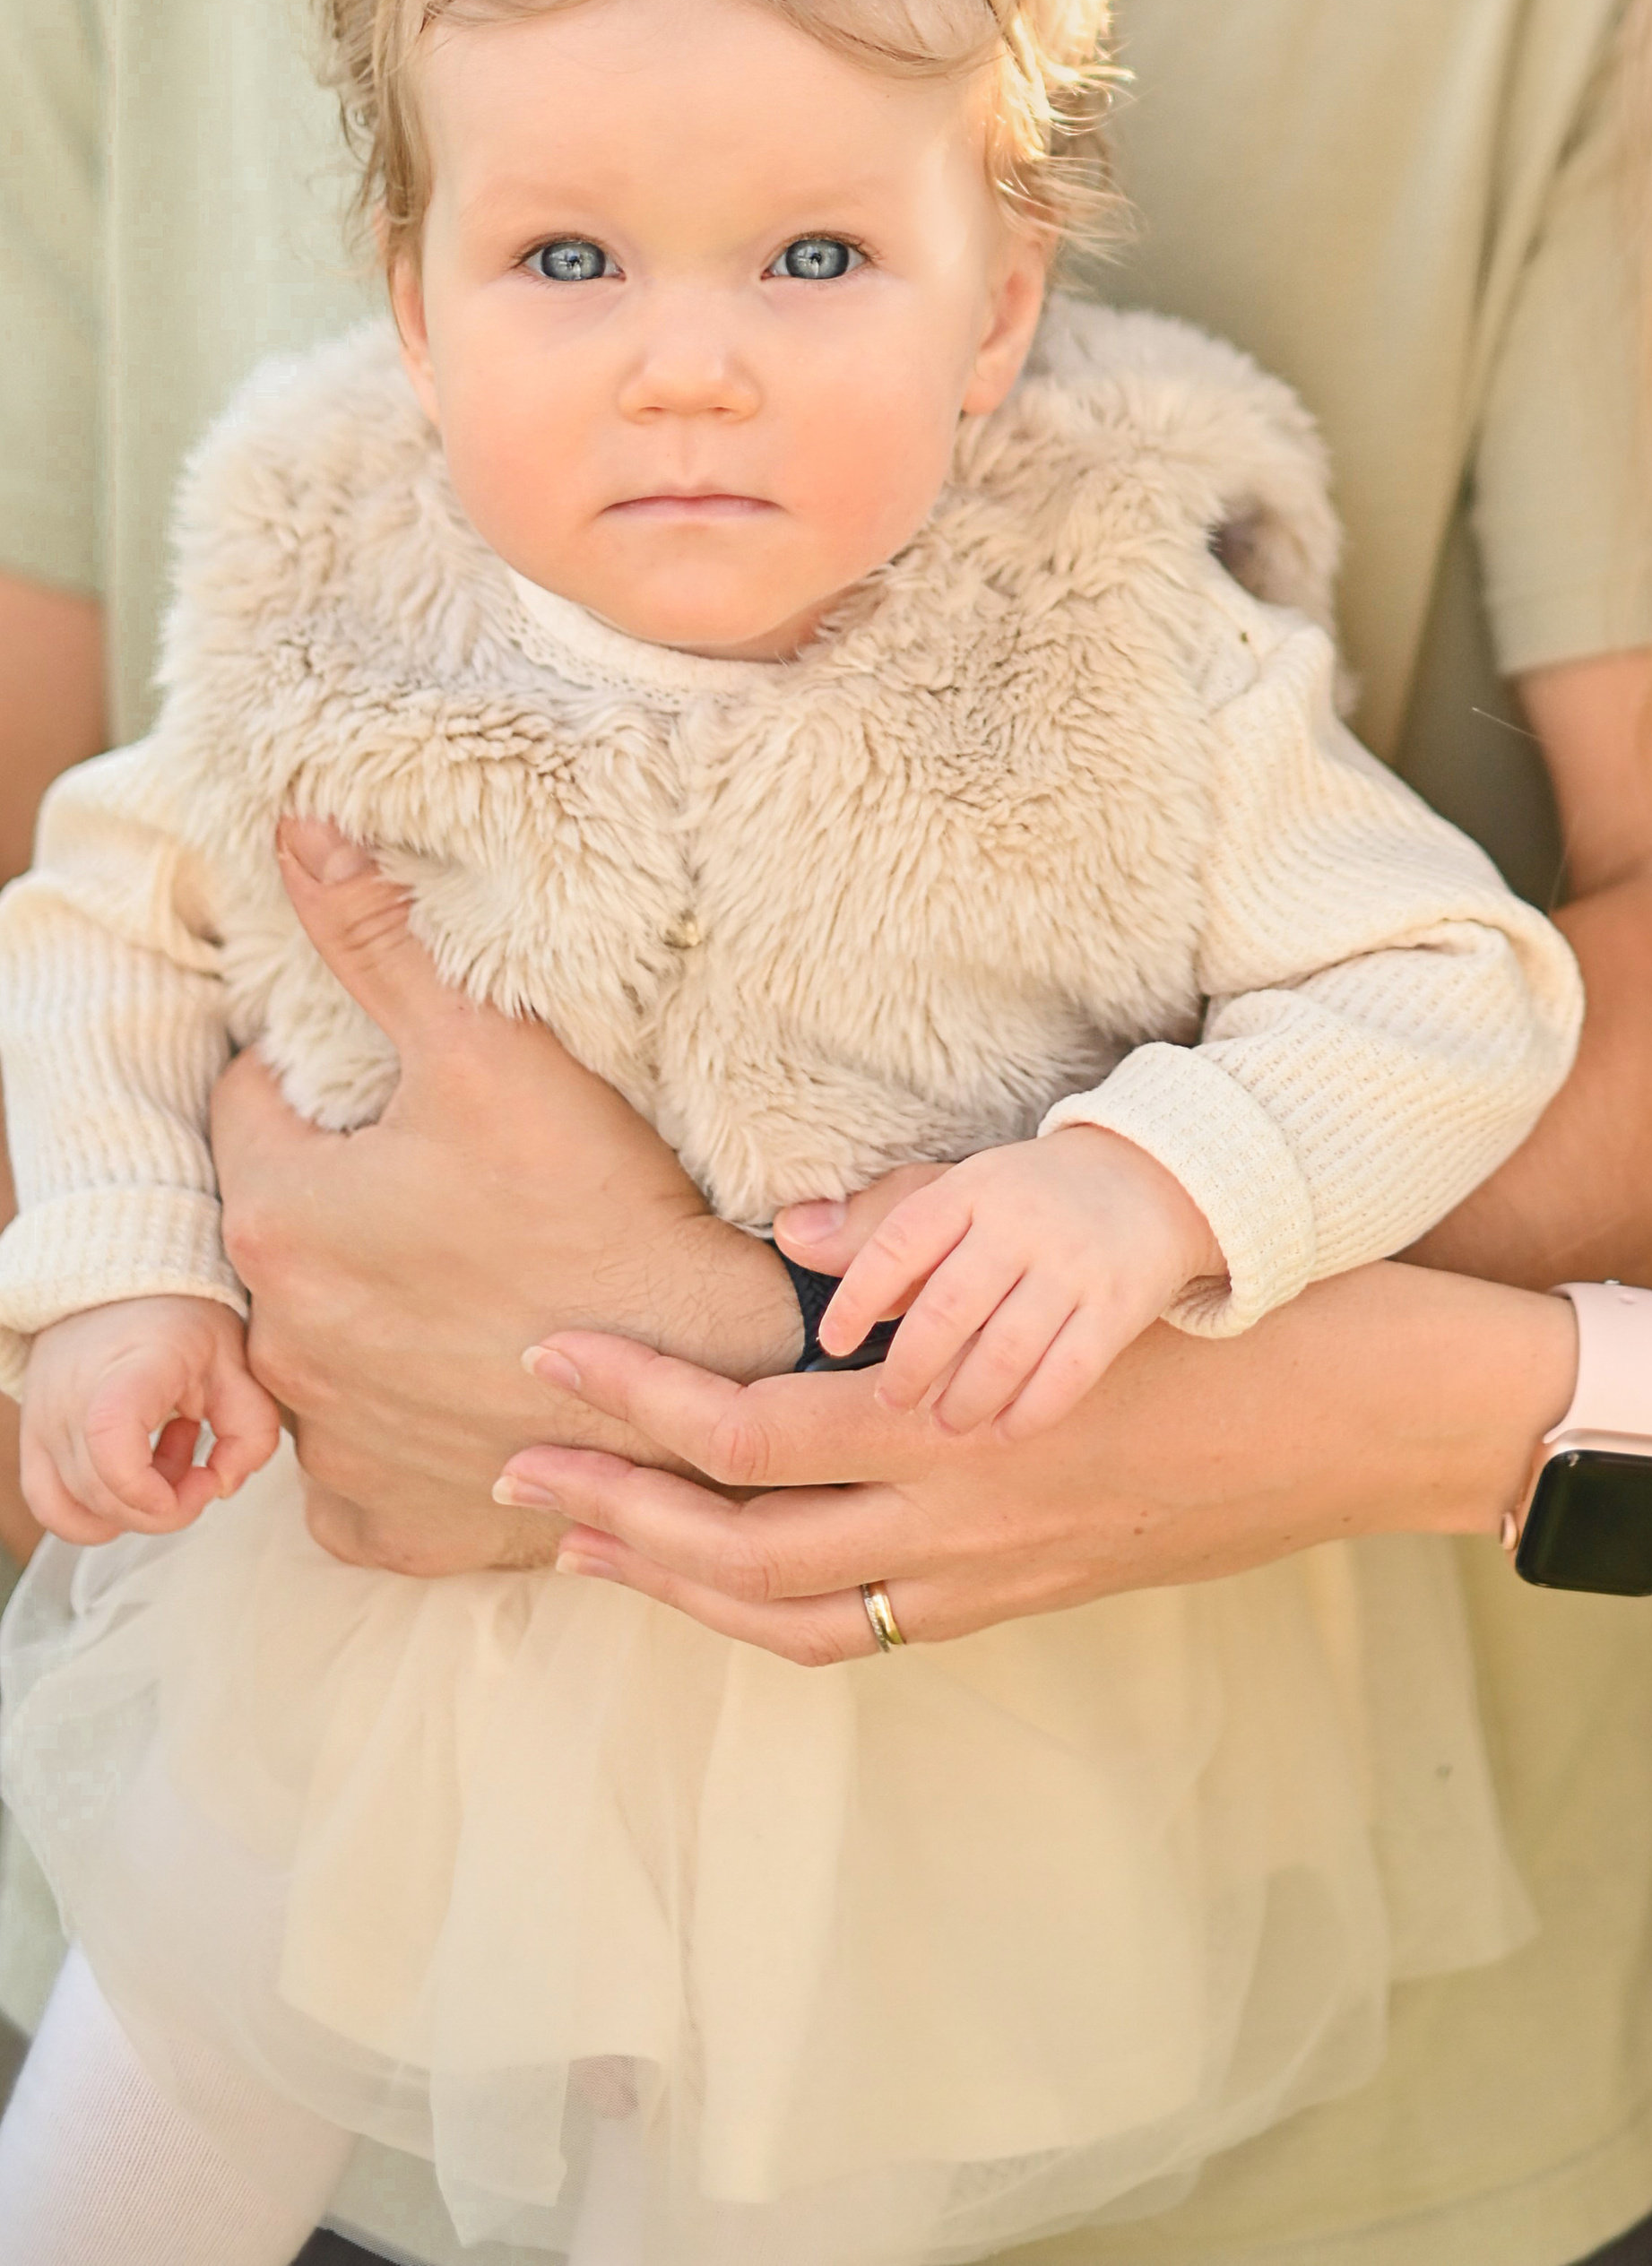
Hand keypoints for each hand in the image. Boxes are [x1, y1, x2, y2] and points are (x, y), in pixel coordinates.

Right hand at [20, 1297, 278, 1543]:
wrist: (120, 1291)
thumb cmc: (181, 1323)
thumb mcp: (236, 1362)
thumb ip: (251, 1428)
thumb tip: (223, 1486)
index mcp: (131, 1368)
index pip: (110, 1437)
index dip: (149, 1487)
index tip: (200, 1483)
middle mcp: (74, 1397)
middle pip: (103, 1492)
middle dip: (169, 1507)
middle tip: (205, 1473)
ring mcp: (45, 1421)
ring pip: (80, 1507)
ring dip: (137, 1508)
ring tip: (171, 1464)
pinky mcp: (34, 1439)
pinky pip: (51, 1507)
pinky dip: (97, 1516)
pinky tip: (135, 1482)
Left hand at [210, 821, 803, 1576]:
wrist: (703, 1377)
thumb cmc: (599, 1207)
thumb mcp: (490, 1051)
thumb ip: (378, 941)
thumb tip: (295, 831)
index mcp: (279, 1215)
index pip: (254, 1109)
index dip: (330, 1085)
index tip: (410, 1094)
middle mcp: (274, 1339)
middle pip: (285, 1231)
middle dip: (348, 1200)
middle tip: (456, 1182)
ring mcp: (324, 1438)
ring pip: (319, 1345)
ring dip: (372, 1310)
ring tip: (478, 1275)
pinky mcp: (379, 1513)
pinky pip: (362, 1458)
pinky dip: (403, 1422)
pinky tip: (475, 1377)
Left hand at [498, 1262, 1571, 1662]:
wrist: (1378, 1416)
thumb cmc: (1238, 1305)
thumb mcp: (1085, 1253)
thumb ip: (933, 1238)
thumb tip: (800, 1233)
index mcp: (965, 1425)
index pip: (750, 1432)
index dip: (635, 1402)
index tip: (550, 1357)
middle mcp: (965, 1522)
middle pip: (739, 1548)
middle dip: (616, 1507)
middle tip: (519, 1461)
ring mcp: (999, 1577)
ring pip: (791, 1614)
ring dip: (675, 1579)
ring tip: (588, 1537)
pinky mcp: (1032, 1596)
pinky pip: (867, 1631)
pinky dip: (774, 1612)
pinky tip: (731, 1576)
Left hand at [804, 1127, 1223, 1437]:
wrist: (1155, 1181)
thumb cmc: (1028, 1200)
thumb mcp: (957, 1192)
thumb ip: (876, 1223)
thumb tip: (791, 1234)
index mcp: (973, 1190)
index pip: (900, 1242)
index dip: (858, 1297)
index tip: (832, 1343)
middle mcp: (1022, 1225)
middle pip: (948, 1307)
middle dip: (909, 1367)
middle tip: (889, 1403)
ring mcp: (1075, 1268)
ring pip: (1004, 1350)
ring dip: (963, 1398)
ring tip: (943, 1422)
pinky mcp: (1119, 1308)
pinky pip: (1068, 1374)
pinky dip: (1029, 1410)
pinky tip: (1003, 1431)